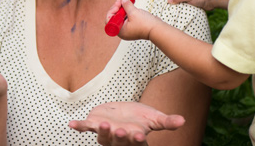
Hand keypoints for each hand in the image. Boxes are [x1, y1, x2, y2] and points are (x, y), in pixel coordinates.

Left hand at [69, 102, 184, 145]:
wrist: (123, 112)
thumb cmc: (140, 117)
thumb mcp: (154, 118)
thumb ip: (167, 122)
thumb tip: (183, 120)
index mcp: (135, 138)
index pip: (137, 141)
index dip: (138, 139)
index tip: (140, 134)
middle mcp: (119, 138)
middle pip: (119, 141)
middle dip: (119, 137)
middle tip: (121, 131)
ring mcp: (105, 133)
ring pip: (103, 137)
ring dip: (102, 132)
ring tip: (104, 124)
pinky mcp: (94, 125)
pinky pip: (85, 128)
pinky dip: (78, 126)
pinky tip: (71, 124)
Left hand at [106, 0, 161, 40]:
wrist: (158, 29)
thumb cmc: (146, 25)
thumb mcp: (134, 12)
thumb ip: (126, 5)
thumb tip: (123, 1)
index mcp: (120, 31)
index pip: (109, 20)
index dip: (112, 10)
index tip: (118, 4)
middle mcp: (123, 31)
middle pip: (115, 18)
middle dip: (118, 8)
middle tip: (122, 1)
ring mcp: (128, 29)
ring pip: (121, 17)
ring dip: (123, 9)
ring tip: (127, 3)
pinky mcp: (134, 27)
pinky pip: (127, 18)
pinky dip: (128, 12)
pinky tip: (131, 7)